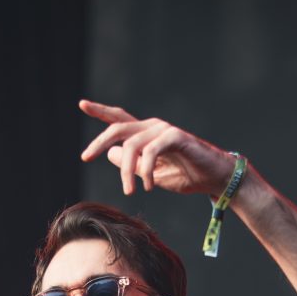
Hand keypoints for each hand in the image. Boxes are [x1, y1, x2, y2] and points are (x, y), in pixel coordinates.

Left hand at [79, 98, 233, 197]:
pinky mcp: (177, 137)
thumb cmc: (186, 175)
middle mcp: (153, 127)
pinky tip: (147, 186)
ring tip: (129, 191)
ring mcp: (164, 130)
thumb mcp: (151, 174)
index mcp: (146, 135)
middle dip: (99, 141)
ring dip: (126, 171)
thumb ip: (131, 164)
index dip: (100, 111)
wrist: (214, 178)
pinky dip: (146, 170)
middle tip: (85, 157)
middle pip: (119, 128)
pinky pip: (152, 151)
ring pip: (133, 145)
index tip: (81, 104)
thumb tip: (109, 153)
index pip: (119, 119)